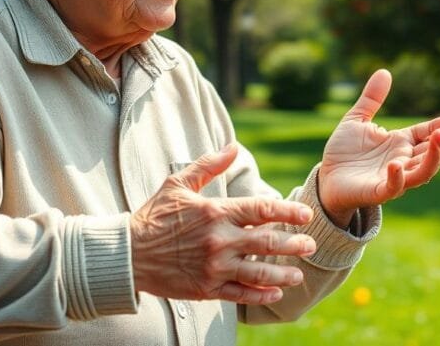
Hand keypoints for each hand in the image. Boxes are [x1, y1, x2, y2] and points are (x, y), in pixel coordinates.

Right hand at [130, 145, 316, 304]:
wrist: (128, 254)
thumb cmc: (153, 216)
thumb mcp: (178, 183)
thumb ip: (209, 166)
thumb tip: (233, 146)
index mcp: (215, 213)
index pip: (261, 211)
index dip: (288, 213)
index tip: (305, 215)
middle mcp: (219, 241)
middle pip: (267, 243)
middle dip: (294, 244)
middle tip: (311, 244)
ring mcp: (214, 267)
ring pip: (258, 272)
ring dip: (283, 273)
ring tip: (299, 274)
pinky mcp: (207, 288)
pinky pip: (240, 293)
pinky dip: (260, 294)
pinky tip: (276, 292)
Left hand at [318, 69, 439, 225]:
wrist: (326, 177)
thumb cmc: (344, 152)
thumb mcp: (356, 119)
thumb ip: (371, 99)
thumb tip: (384, 71)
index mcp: (400, 143)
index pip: (426, 135)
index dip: (439, 128)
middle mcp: (402, 160)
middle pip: (431, 155)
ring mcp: (393, 177)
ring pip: (422, 172)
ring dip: (433, 158)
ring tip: (437, 140)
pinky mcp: (378, 191)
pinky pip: (394, 187)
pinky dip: (398, 178)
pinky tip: (396, 165)